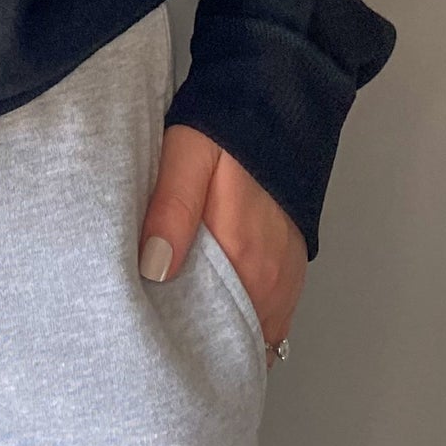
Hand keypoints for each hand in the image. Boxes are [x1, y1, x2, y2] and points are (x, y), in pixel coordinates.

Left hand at [138, 122, 306, 363]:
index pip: (211, 333)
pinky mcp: (291, 270)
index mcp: (242, 255)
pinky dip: (245, 320)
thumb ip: (170, 210)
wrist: (277, 100)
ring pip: (252, 332)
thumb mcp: (186, 157)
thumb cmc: (227, 128)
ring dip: (223, 333)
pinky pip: (270, 318)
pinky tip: (216, 307)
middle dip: (199, 345)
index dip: (181, 342)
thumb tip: (154, 269)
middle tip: (161, 336)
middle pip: (232, 338)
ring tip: (186, 325)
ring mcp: (285, 278)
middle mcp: (270, 277)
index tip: (153, 340)